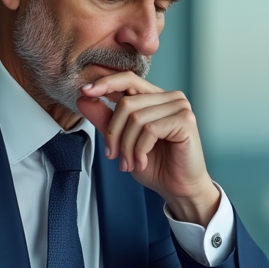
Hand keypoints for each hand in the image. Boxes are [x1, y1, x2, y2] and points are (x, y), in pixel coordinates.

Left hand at [77, 73, 218, 224]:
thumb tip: (83, 98)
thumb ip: (105, 119)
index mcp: (156, 97)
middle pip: (127, 103)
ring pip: (136, 118)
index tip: (85, 92)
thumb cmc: (155, 165)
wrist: (178, 188)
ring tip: (129, 163)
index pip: (128, 79)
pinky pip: (150, 130)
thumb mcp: (123, 140)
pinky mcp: (185, 121)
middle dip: (114, 133)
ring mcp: (180, 107)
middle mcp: (170, 98)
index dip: (106, 83)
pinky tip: (142, 162)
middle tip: (112, 155)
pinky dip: (140, 149)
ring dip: (126, 146)